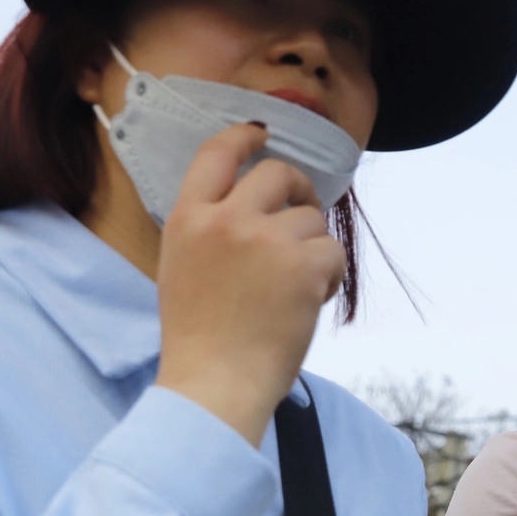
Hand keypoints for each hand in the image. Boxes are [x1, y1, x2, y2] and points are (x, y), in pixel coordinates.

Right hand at [155, 124, 344, 445]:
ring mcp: (265, 240)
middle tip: (305, 215)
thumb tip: (254, 205)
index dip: (244, 136)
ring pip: (311, 218)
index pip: (217, 154)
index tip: (262, 132)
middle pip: (278, 174)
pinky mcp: (302, 265)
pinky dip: (331, 275)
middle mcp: (225, 219)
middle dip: (300, 190)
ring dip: (314, 247)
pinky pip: (333, 251)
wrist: (215, 382)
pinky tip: (312, 300)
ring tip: (296, 286)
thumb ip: (210, 229)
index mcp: (188, 218)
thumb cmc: (201, 337)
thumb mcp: (183, 266)